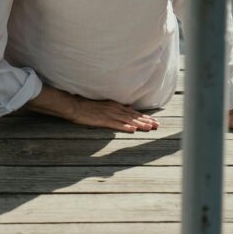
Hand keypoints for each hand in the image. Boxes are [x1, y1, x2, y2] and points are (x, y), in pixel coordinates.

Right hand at [25, 84, 158, 132]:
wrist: (74, 105)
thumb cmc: (88, 105)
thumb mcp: (106, 103)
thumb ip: (119, 106)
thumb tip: (131, 106)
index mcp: (116, 106)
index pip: (133, 113)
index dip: (144, 117)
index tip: (154, 121)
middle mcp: (115, 110)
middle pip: (133, 117)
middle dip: (146, 121)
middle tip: (158, 126)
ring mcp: (109, 115)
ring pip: (127, 120)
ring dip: (139, 124)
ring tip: (149, 128)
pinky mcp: (102, 120)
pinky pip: (115, 124)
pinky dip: (124, 127)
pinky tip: (132, 130)